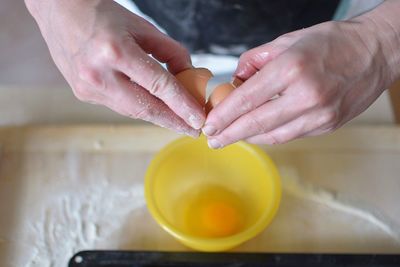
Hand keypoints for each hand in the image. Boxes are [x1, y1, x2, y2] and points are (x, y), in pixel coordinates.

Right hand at [25, 0, 204, 135]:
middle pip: (145, 108)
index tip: (198, 120)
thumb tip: (189, 76)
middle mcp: (98, 74)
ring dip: (158, 117)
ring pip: (132, 111)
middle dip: (173, 122)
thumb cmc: (102, 15)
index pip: (158, 85)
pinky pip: (119, 106)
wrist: (60, 13)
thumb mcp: (143, 27)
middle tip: (193, 130)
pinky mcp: (84, 94)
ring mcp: (87, 88)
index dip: (182, 106)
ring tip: (178, 120)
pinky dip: (139, 108)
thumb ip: (171, 52)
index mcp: (115, 51)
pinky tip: (153, 108)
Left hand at [203, 19, 396, 147]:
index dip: (224, 116)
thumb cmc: (333, 42)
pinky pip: (291, 135)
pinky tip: (258, 133)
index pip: (247, 99)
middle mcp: (307, 95)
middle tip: (213, 140)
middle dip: (230, 135)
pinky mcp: (328, 125)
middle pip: (257, 124)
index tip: (209, 125)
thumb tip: (236, 81)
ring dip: (249, 138)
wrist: (376, 52)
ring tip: (231, 137)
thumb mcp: (288, 40)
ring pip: (274, 135)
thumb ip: (256, 61)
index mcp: (292, 68)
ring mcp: (320, 114)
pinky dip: (271, 136)